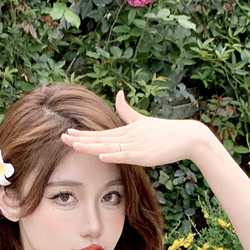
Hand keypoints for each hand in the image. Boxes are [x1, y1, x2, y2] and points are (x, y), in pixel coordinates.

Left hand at [60, 90, 207, 167]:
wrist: (187, 136)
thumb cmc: (166, 131)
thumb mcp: (143, 120)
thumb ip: (127, 110)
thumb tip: (118, 93)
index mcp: (127, 130)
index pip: (101, 133)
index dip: (84, 134)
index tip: (67, 133)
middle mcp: (129, 136)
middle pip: (101, 138)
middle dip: (81, 139)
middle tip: (62, 138)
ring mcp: (137, 145)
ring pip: (110, 146)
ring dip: (92, 146)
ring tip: (76, 145)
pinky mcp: (145, 155)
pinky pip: (126, 155)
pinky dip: (114, 154)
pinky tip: (102, 155)